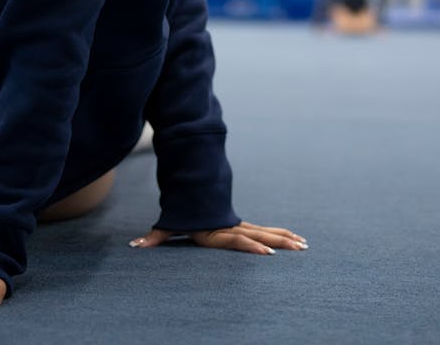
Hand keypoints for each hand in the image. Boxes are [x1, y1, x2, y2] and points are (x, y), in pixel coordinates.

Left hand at [129, 221, 306, 254]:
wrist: (192, 187)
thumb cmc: (181, 211)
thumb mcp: (169, 223)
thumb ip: (155, 236)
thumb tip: (135, 246)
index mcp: (215, 231)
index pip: (236, 240)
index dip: (251, 246)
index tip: (268, 252)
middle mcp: (230, 227)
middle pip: (258, 235)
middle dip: (279, 242)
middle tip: (299, 248)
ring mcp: (238, 225)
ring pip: (266, 231)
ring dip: (285, 237)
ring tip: (304, 245)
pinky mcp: (241, 225)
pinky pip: (264, 230)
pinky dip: (280, 234)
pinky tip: (296, 239)